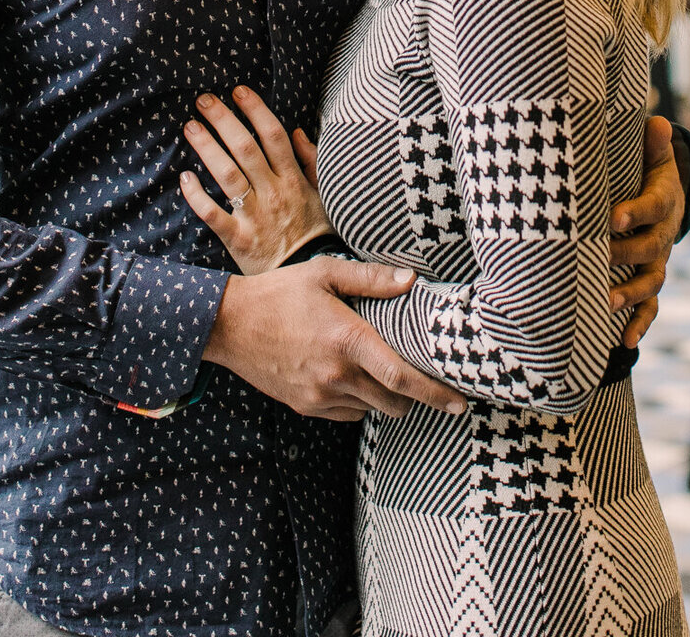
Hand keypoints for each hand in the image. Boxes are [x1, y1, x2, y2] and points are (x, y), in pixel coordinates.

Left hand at [181, 87, 333, 274]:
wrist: (310, 278)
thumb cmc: (318, 235)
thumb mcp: (325, 195)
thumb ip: (312, 162)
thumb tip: (298, 130)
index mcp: (294, 180)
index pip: (273, 135)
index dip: (255, 110)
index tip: (238, 91)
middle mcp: (274, 193)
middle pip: (245, 148)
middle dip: (223, 120)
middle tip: (203, 100)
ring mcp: (255, 217)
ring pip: (227, 175)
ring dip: (207, 148)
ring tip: (190, 126)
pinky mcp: (238, 240)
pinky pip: (214, 215)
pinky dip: (197, 197)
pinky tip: (185, 178)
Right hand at [203, 254, 466, 421]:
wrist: (228, 324)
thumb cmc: (279, 292)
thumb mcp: (324, 273)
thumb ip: (371, 279)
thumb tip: (411, 280)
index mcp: (347, 340)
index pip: (402, 378)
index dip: (436, 394)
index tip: (461, 402)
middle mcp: (336, 376)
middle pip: (394, 403)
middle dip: (414, 397)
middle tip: (423, 380)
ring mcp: (319, 396)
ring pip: (371, 410)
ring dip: (383, 397)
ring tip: (381, 371)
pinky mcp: (305, 407)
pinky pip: (346, 415)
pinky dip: (358, 402)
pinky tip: (351, 377)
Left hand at [608, 114, 684, 347]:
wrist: (667, 198)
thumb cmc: (648, 171)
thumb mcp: (653, 153)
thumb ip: (652, 143)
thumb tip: (657, 122)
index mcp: (664, 201)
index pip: (655, 206)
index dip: (636, 211)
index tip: (613, 216)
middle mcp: (664, 235)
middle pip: (652, 248)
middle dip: (627, 255)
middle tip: (600, 257)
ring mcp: (658, 261)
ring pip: (651, 281)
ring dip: (631, 294)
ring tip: (607, 303)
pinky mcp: (650, 279)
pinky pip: (650, 306)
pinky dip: (640, 323)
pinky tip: (626, 341)